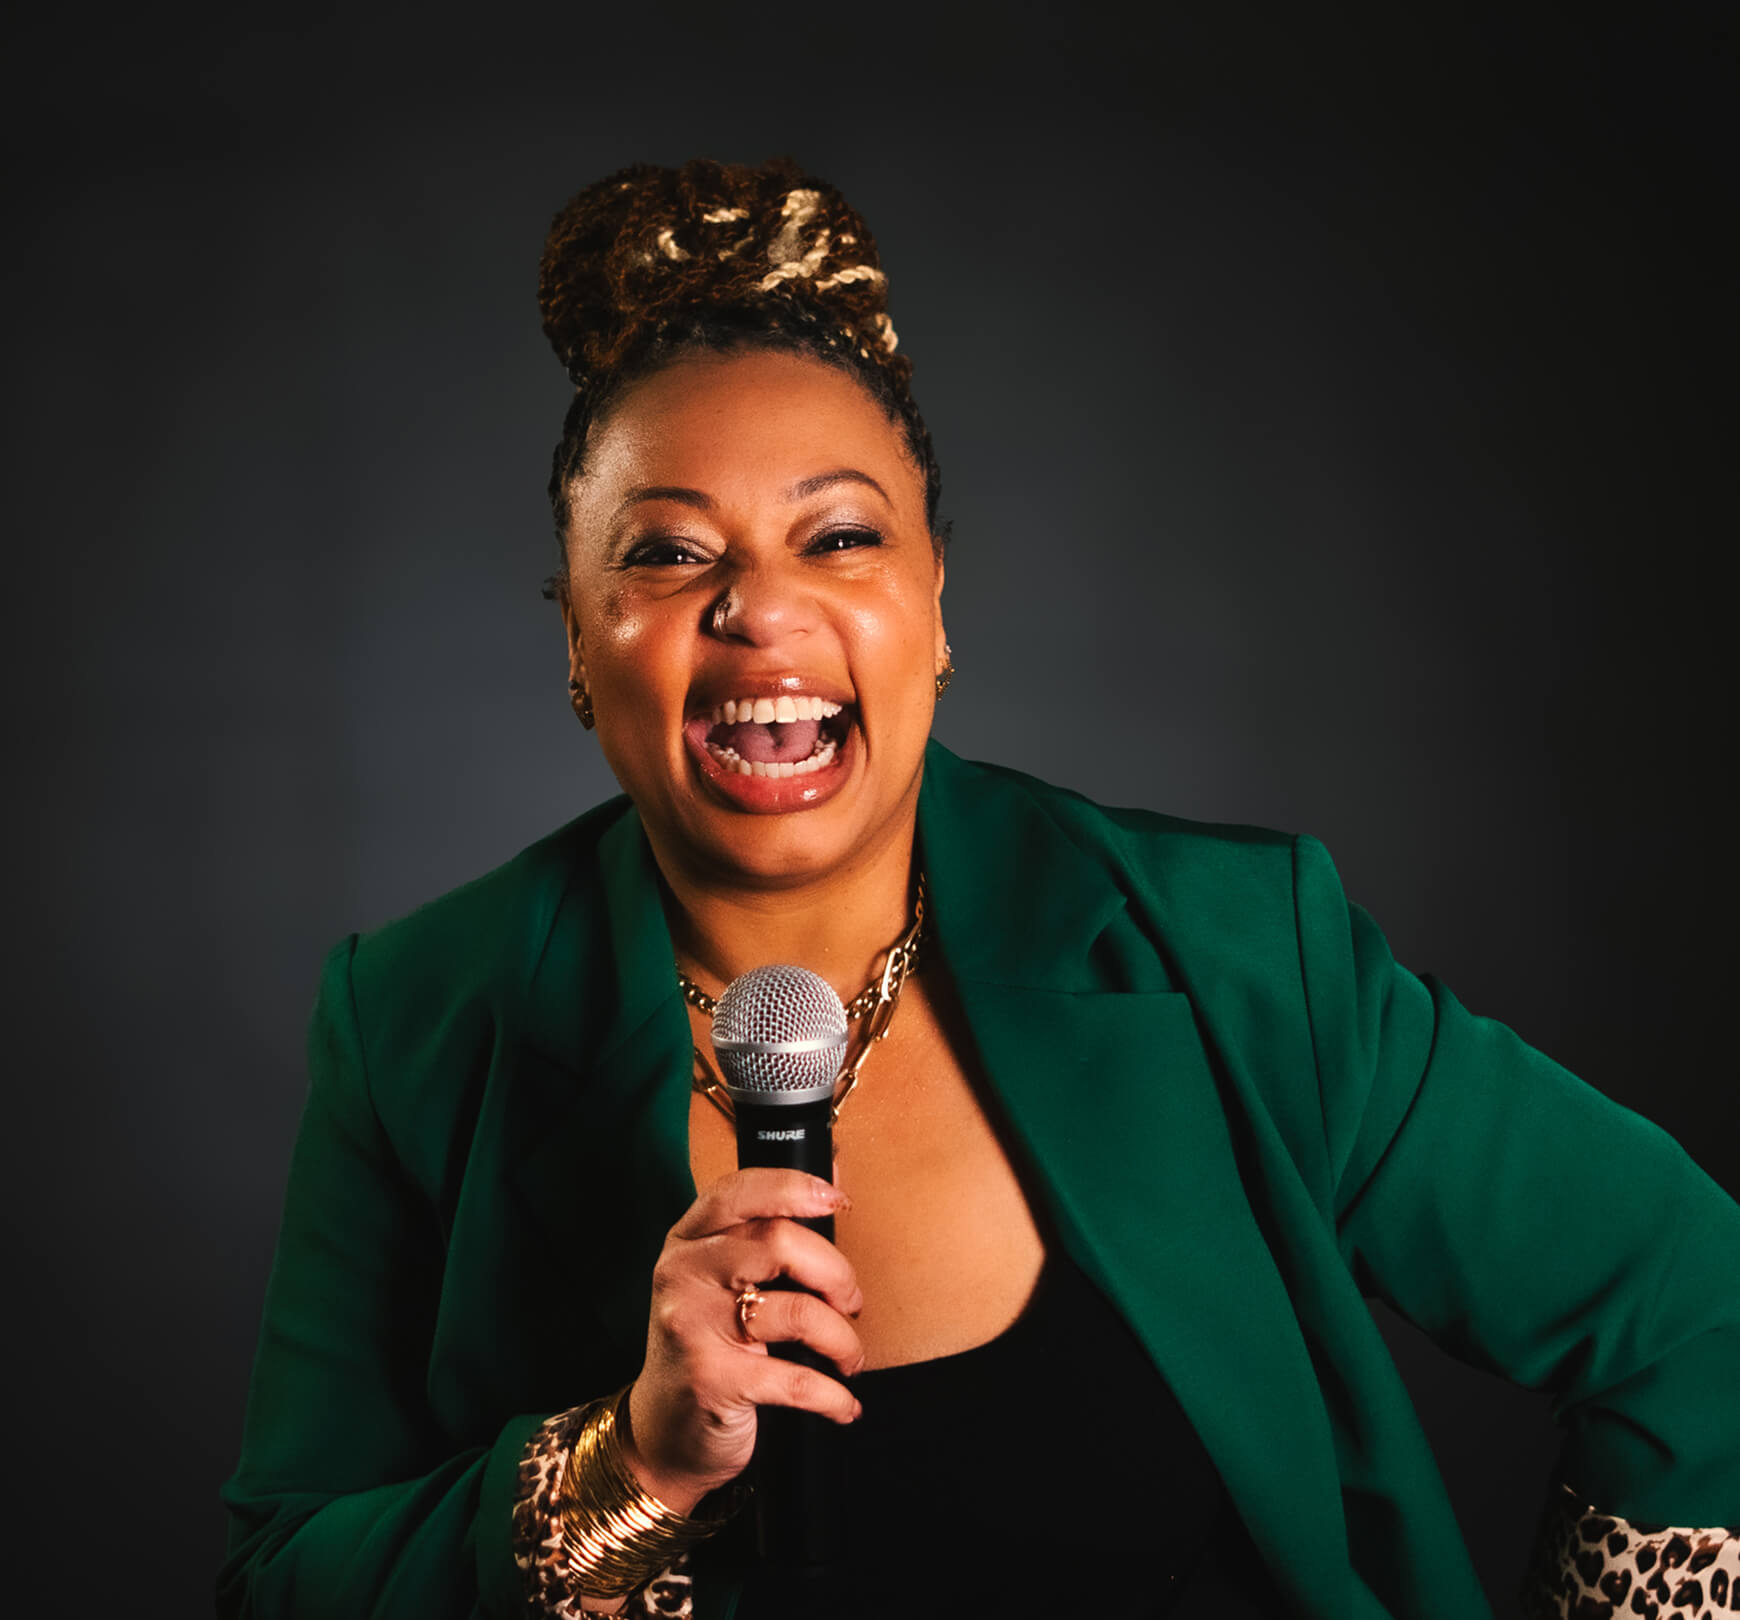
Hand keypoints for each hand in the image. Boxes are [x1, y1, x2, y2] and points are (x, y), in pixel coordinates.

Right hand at [622, 1168, 864, 1512]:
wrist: (664, 1430)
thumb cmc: (708, 1344)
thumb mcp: (721, 1280)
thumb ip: (769, 1231)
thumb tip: (834, 1177)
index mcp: (688, 1241)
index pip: (738, 1192)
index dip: (793, 1187)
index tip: (838, 1200)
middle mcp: (683, 1274)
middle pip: (778, 1242)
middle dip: (835, 1272)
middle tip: (851, 1300)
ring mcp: (693, 1327)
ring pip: (797, 1311)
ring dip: (843, 1339)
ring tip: (849, 1356)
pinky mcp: (711, 1380)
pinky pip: (796, 1379)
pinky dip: (834, 1395)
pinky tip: (845, 1403)